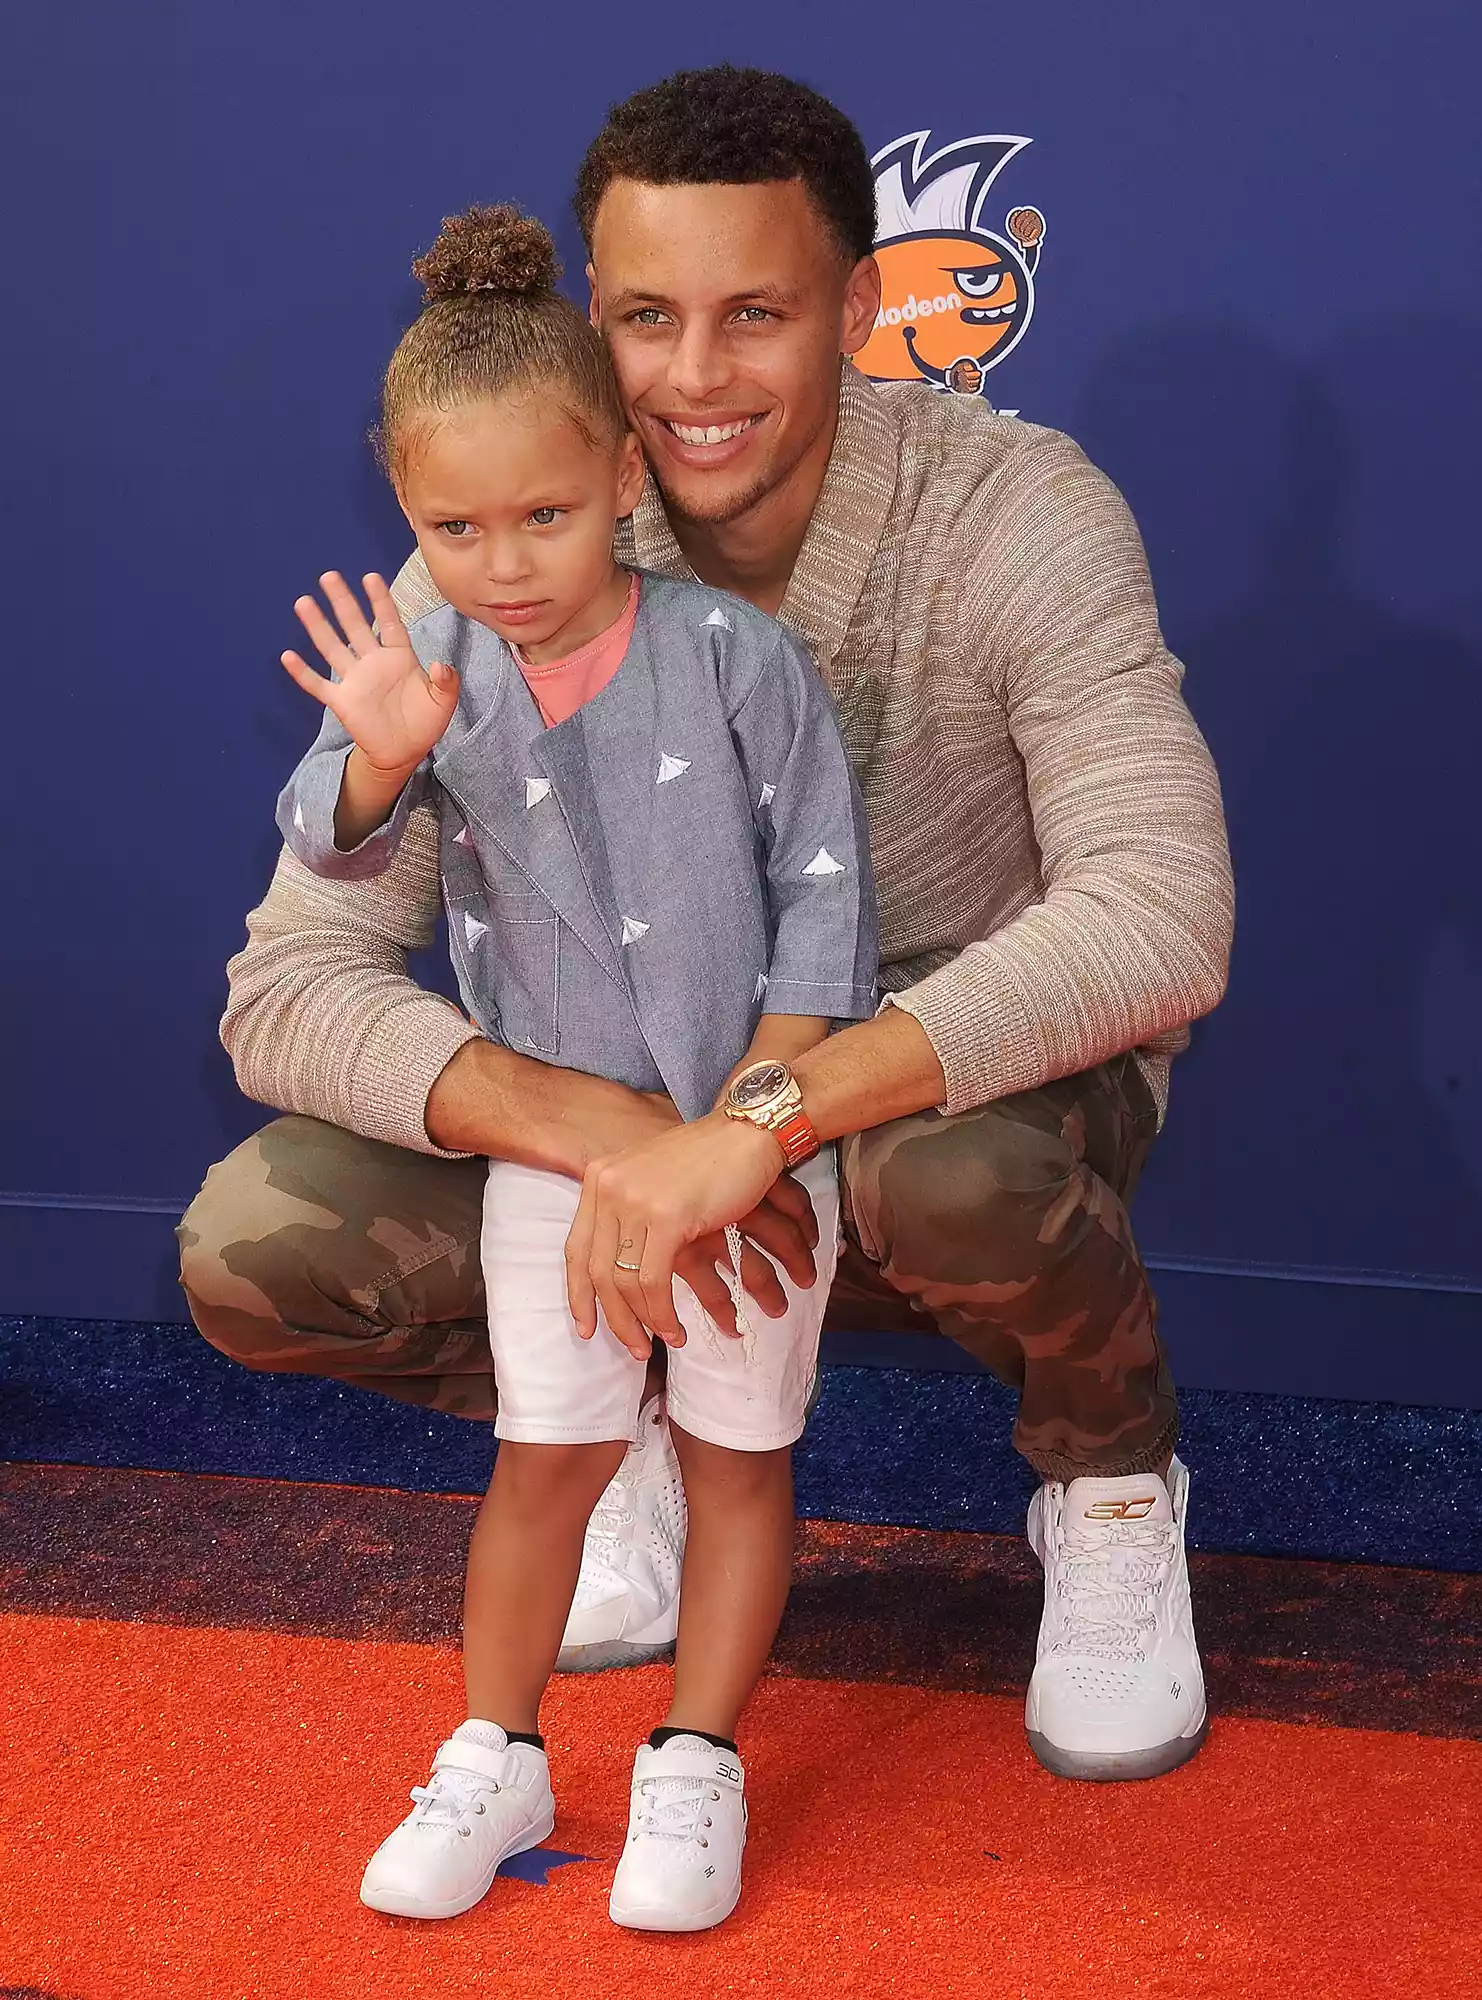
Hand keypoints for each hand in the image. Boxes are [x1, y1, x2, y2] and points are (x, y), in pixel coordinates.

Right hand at [280, 570, 457, 774]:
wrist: (405, 751)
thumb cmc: (425, 721)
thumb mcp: (444, 701)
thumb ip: (447, 682)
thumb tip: (442, 666)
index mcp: (399, 656)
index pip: (389, 622)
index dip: (381, 601)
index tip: (371, 577)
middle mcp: (373, 662)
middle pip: (355, 626)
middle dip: (343, 602)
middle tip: (329, 576)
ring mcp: (355, 680)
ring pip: (332, 647)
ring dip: (318, 626)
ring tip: (303, 603)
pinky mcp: (342, 701)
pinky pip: (318, 685)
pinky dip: (303, 673)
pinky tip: (287, 656)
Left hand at [565, 1112, 798, 1355]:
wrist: (747, 1132)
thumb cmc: (709, 1158)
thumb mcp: (652, 1179)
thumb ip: (627, 1209)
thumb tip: (619, 1261)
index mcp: (599, 1178)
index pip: (575, 1248)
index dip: (579, 1294)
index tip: (587, 1326)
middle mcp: (608, 1188)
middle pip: (595, 1270)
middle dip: (613, 1318)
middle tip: (632, 1347)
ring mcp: (634, 1201)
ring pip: (623, 1281)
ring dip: (643, 1320)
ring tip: (662, 1340)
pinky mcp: (666, 1218)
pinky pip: (653, 1281)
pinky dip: (662, 1312)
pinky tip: (676, 1327)